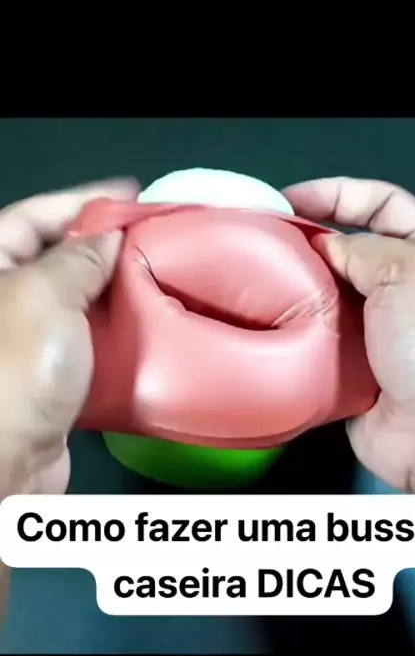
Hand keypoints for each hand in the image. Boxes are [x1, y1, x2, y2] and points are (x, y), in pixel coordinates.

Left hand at [0, 178, 138, 497]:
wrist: (9, 460)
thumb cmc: (17, 369)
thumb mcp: (46, 295)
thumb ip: (79, 257)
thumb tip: (108, 238)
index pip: (35, 218)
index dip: (83, 201)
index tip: (131, 195)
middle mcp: (6, 301)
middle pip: (58, 258)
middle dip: (105, 246)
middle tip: (154, 237)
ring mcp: (28, 341)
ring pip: (79, 302)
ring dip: (116, 291)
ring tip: (158, 277)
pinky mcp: (52, 377)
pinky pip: (90, 342)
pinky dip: (117, 333)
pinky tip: (146, 327)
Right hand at [284, 177, 414, 492]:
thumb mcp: (411, 270)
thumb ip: (363, 246)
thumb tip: (326, 245)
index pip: (382, 205)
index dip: (338, 194)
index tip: (293, 199)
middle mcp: (405, 293)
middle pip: (348, 252)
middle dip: (310, 243)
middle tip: (269, 242)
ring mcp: (378, 334)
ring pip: (326, 299)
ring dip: (298, 292)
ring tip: (265, 285)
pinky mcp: (354, 372)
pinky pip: (315, 346)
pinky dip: (296, 339)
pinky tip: (275, 329)